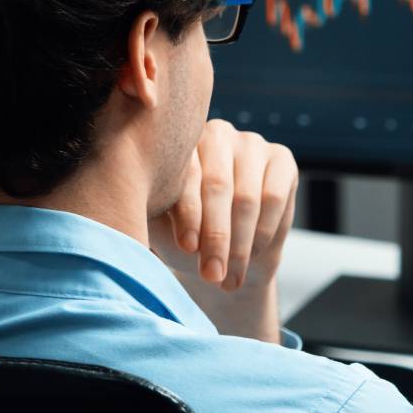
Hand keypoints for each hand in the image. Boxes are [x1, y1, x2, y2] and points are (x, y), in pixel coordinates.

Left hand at [150, 119, 298, 342]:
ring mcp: (251, 143)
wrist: (227, 255)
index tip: (188, 249)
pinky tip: (252, 257)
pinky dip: (264, 233)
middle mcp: (215, 133)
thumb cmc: (185, 237)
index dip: (188, 214)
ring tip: (229, 278)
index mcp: (178, 143)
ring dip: (240, 244)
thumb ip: (151, 213)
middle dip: (216, 237)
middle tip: (211, 274)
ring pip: (248, 197)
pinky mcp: (282, 159)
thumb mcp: (163, 226)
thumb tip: (130, 212)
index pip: (185, 173)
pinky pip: (274, 198)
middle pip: (219, 185)